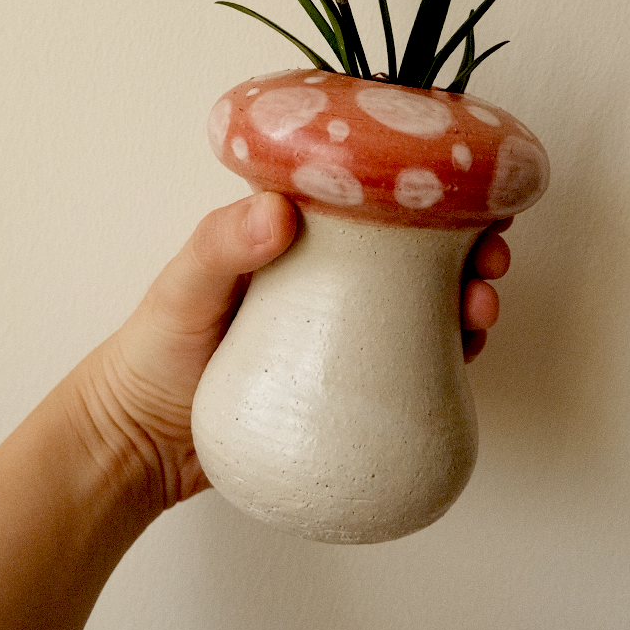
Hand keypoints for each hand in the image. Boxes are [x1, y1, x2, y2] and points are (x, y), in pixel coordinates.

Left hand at [69, 193, 512, 512]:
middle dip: (467, 244)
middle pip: (416, 249)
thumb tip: (280, 212)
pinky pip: (412, 362)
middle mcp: (328, 276)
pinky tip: (467, 354)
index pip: (372, 196)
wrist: (140, 443)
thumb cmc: (154, 349)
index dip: (428, 187)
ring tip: (482, 309)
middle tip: (490, 257)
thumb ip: (223, 243)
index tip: (470, 191)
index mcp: (297, 234)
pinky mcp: (350, 384)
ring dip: (468, 296)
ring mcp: (344, 332)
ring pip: (424, 303)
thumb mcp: (184, 285)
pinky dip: (448, 353)